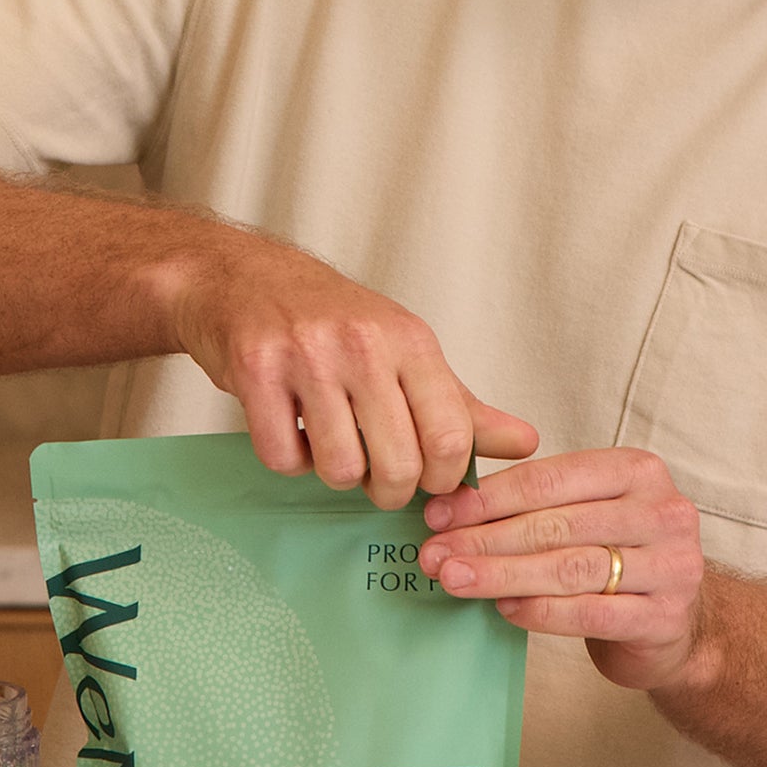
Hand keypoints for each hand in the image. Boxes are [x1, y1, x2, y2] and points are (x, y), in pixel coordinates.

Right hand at [166, 239, 537, 508]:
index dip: (441, 479)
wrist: (240, 276)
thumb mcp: (404, 351)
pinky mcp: (255, 371)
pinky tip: (289, 427)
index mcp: (410, 340)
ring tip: (328, 440)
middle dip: (388, 490)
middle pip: (398, 465)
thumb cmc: (329, 319)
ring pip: (339, 469)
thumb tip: (525, 443)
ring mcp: (306, 356)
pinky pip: (282, 458)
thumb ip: (461, 406)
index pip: (450, 437)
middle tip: (375, 475)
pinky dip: (288, 459)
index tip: (425, 479)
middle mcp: (362, 344)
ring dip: (334, 472)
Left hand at [418, 448, 705, 691]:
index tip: (437, 515)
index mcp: (637, 471)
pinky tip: (504, 609)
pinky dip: (541, 611)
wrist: (675, 624)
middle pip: (555, 524)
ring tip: (455, 580)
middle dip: (485, 539)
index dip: (488, 498)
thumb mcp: (586, 514)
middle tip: (435, 554)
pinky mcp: (665, 617)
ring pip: (570, 568)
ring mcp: (672, 566)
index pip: (550, 480)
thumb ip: (534, 503)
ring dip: (503, 574)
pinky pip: (591, 613)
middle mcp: (662, 512)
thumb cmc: (616, 559)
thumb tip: (449, 509)